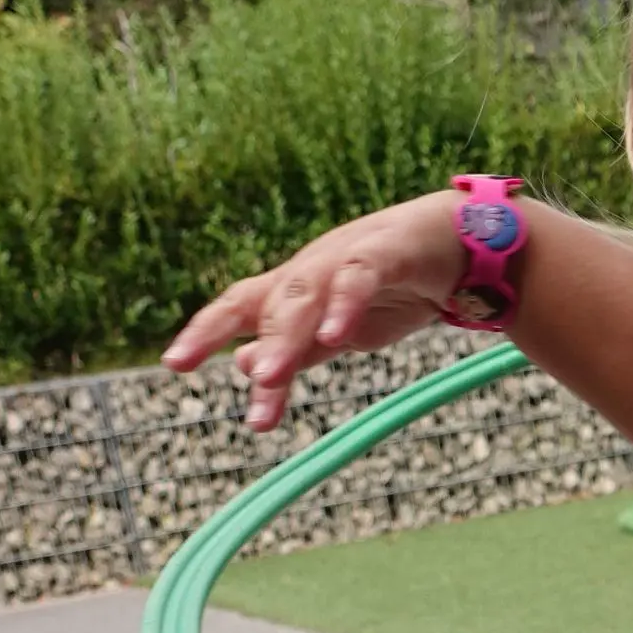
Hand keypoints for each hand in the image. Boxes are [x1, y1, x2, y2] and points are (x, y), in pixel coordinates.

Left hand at [162, 192, 467, 430]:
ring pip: (305, 293)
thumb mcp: (341, 331)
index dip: (204, 331)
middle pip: (269, 304)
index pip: (238, 306)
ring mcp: (346, 257)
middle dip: (253, 346)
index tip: (173, 365)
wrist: (459, 243)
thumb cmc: (395, 287)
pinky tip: (335, 336)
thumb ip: (298, 350)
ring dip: (285, 336)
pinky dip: (344, 304)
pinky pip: (359, 277)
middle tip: (247, 390)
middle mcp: (311, 269)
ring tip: (270, 377)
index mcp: (294, 288)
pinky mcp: (389, 251)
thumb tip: (244, 365)